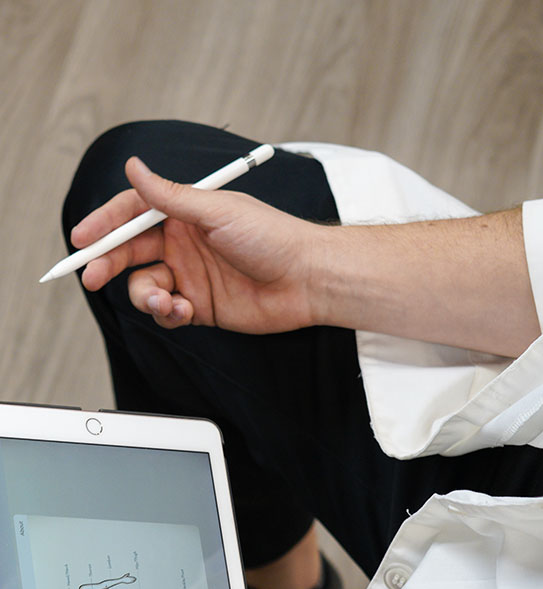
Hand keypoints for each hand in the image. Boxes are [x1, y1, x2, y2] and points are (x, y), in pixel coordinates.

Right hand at [70, 156, 322, 333]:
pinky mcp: (202, 307)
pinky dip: (167, 313)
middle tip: (91, 277)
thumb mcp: (216, 211)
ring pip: (146, 285)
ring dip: (144, 295)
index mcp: (185, 213)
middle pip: (130, 252)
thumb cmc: (271, 237)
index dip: (104, 225)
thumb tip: (133, 166)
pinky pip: (168, 312)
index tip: (81, 238)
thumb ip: (169, 196)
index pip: (132, 214)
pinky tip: (182, 311)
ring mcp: (192, 276)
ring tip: (163, 300)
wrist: (307, 279)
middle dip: (108, 264)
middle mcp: (184, 243)